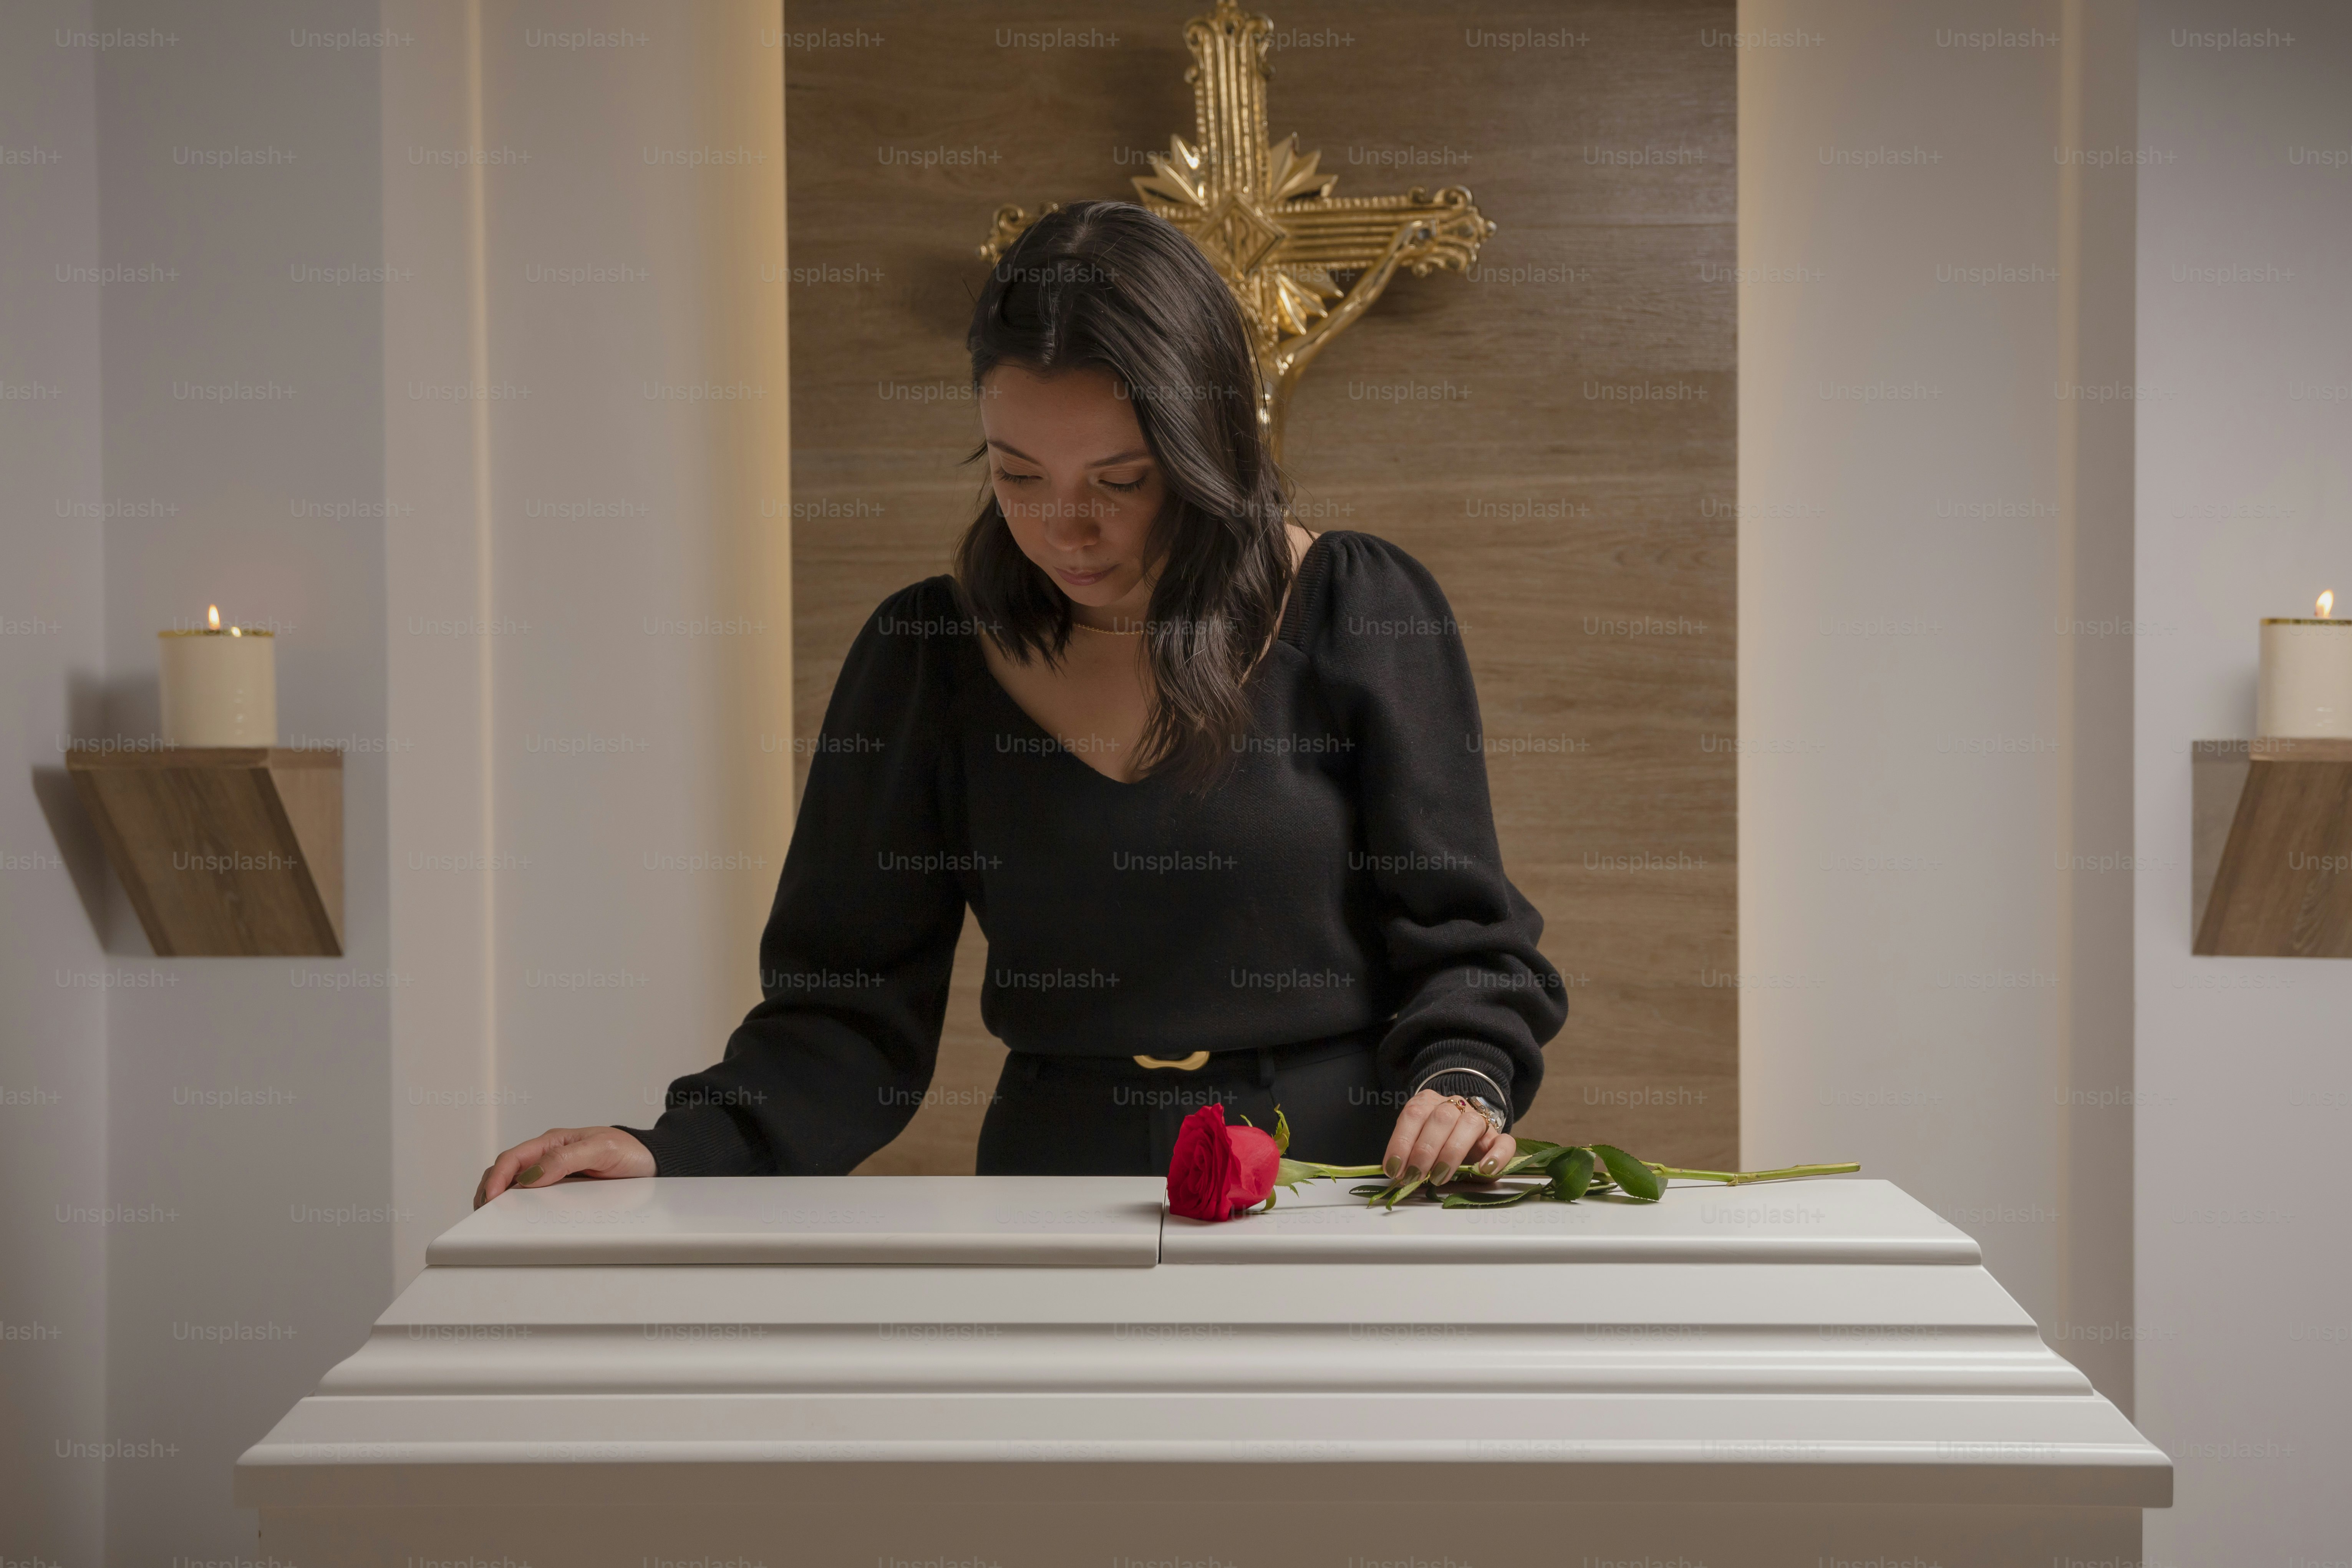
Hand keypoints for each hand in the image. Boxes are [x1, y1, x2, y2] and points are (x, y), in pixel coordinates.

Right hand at [475, 1126, 653, 1208]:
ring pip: (517, 1186)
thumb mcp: (601, 1148)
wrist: (653, 1161)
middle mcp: (549, 1156)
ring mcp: (555, 1173)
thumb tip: (531, 1175)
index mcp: (553, 1142)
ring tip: (492, 1218)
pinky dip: (521, 1207)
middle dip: (489, 1189)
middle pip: (507, 1172)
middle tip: (482, 1213)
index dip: (496, 1177)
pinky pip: (537, 1198)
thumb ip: (566, 1158)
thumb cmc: (630, 1150)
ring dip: (502, 1199)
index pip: (514, 1158)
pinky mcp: (564, 1189)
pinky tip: (519, 1219)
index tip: (490, 1198)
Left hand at [1383, 1088, 1514, 1188]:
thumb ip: (1408, 1153)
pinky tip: (1484, 1170)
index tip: (1393, 1168)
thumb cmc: (1433, 1141)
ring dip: (1451, 1153)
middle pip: (1441, 1119)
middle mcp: (1453, 1106)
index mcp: (1428, 1102)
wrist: (1461, 1132)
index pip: (1413, 1114)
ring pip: (1469, 1125)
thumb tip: (1396, 1174)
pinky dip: (1497, 1156)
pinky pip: (1505, 1141)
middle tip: (1414, 1176)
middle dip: (1424, 1150)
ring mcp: (1478, 1119)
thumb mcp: (1415, 1141)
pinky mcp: (1497, 1137)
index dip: (1401, 1142)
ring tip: (1439, 1177)